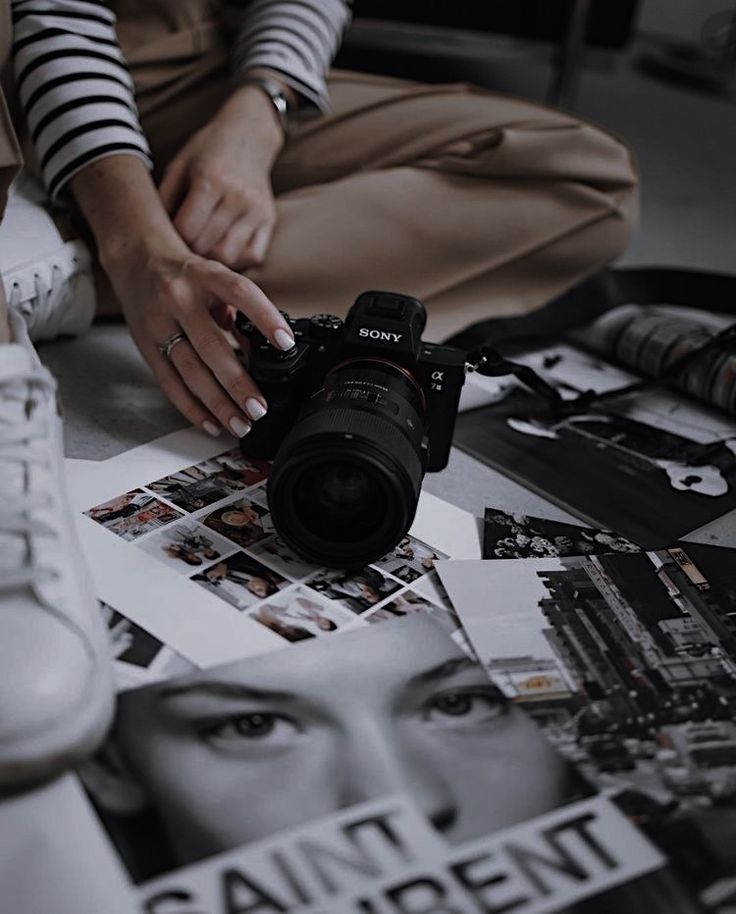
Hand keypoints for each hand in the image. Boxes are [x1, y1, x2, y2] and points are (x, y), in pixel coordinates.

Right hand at [104, 243, 294, 437]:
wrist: (135, 260)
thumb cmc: (186, 274)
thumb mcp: (216, 280)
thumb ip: (239, 314)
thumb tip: (268, 352)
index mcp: (204, 275)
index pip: (239, 292)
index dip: (264, 317)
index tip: (286, 343)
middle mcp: (178, 298)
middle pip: (210, 346)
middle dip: (237, 382)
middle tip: (259, 408)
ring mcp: (158, 324)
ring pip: (189, 371)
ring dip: (217, 403)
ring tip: (240, 424)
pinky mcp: (145, 346)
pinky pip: (169, 383)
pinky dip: (191, 407)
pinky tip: (211, 423)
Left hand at [159, 84, 284, 270]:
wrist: (249, 134)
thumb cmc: (208, 151)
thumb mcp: (179, 165)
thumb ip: (164, 199)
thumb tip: (152, 235)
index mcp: (211, 180)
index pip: (187, 230)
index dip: (173, 238)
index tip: (168, 235)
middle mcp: (238, 197)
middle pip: (207, 246)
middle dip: (191, 251)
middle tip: (183, 245)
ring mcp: (257, 210)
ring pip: (230, 256)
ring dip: (213, 258)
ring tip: (203, 247)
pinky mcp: (270, 219)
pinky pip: (253, 256)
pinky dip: (237, 259)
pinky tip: (225, 246)